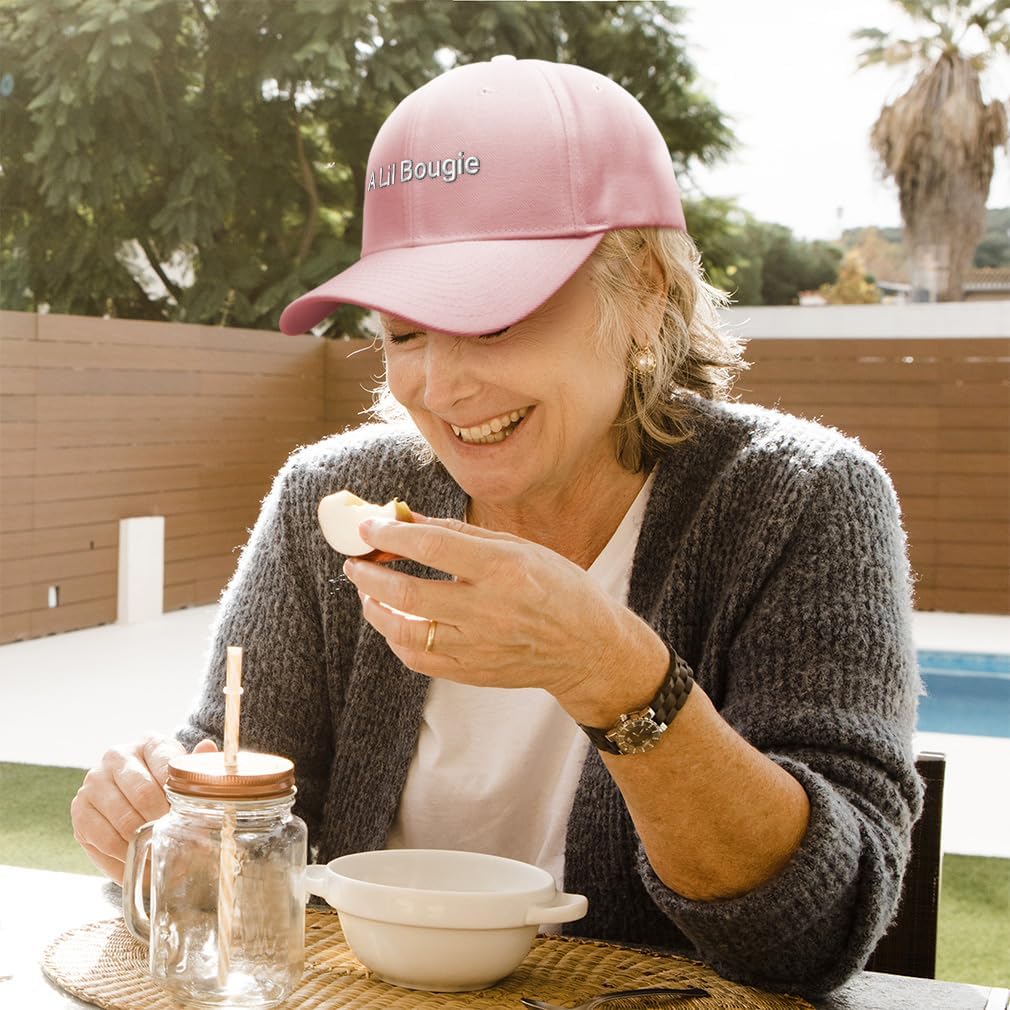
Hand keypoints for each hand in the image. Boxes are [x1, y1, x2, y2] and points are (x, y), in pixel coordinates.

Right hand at [71, 735, 217, 882]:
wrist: (132, 792)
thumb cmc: (165, 782)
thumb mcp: (184, 772)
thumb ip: (196, 765)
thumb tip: (208, 748)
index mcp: (149, 742)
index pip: (166, 766)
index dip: (179, 797)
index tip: (187, 818)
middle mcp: (117, 756)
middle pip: (142, 794)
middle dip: (161, 822)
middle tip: (174, 842)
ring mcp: (94, 782)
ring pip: (122, 819)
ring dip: (142, 843)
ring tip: (159, 857)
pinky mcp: (80, 810)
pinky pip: (102, 839)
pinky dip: (122, 857)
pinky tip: (136, 862)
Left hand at [341, 515, 666, 724]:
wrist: (588, 648)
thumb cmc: (557, 587)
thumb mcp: (518, 547)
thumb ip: (460, 534)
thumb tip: (407, 517)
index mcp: (504, 568)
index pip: (432, 546)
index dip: (391, 533)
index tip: (368, 526)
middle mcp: (489, 610)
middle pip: (408, 592)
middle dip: (370, 574)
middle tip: (355, 562)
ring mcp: (479, 647)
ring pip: (405, 631)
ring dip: (375, 609)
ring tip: (367, 592)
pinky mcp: (472, 673)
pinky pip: (418, 659)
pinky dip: (396, 639)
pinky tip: (393, 622)